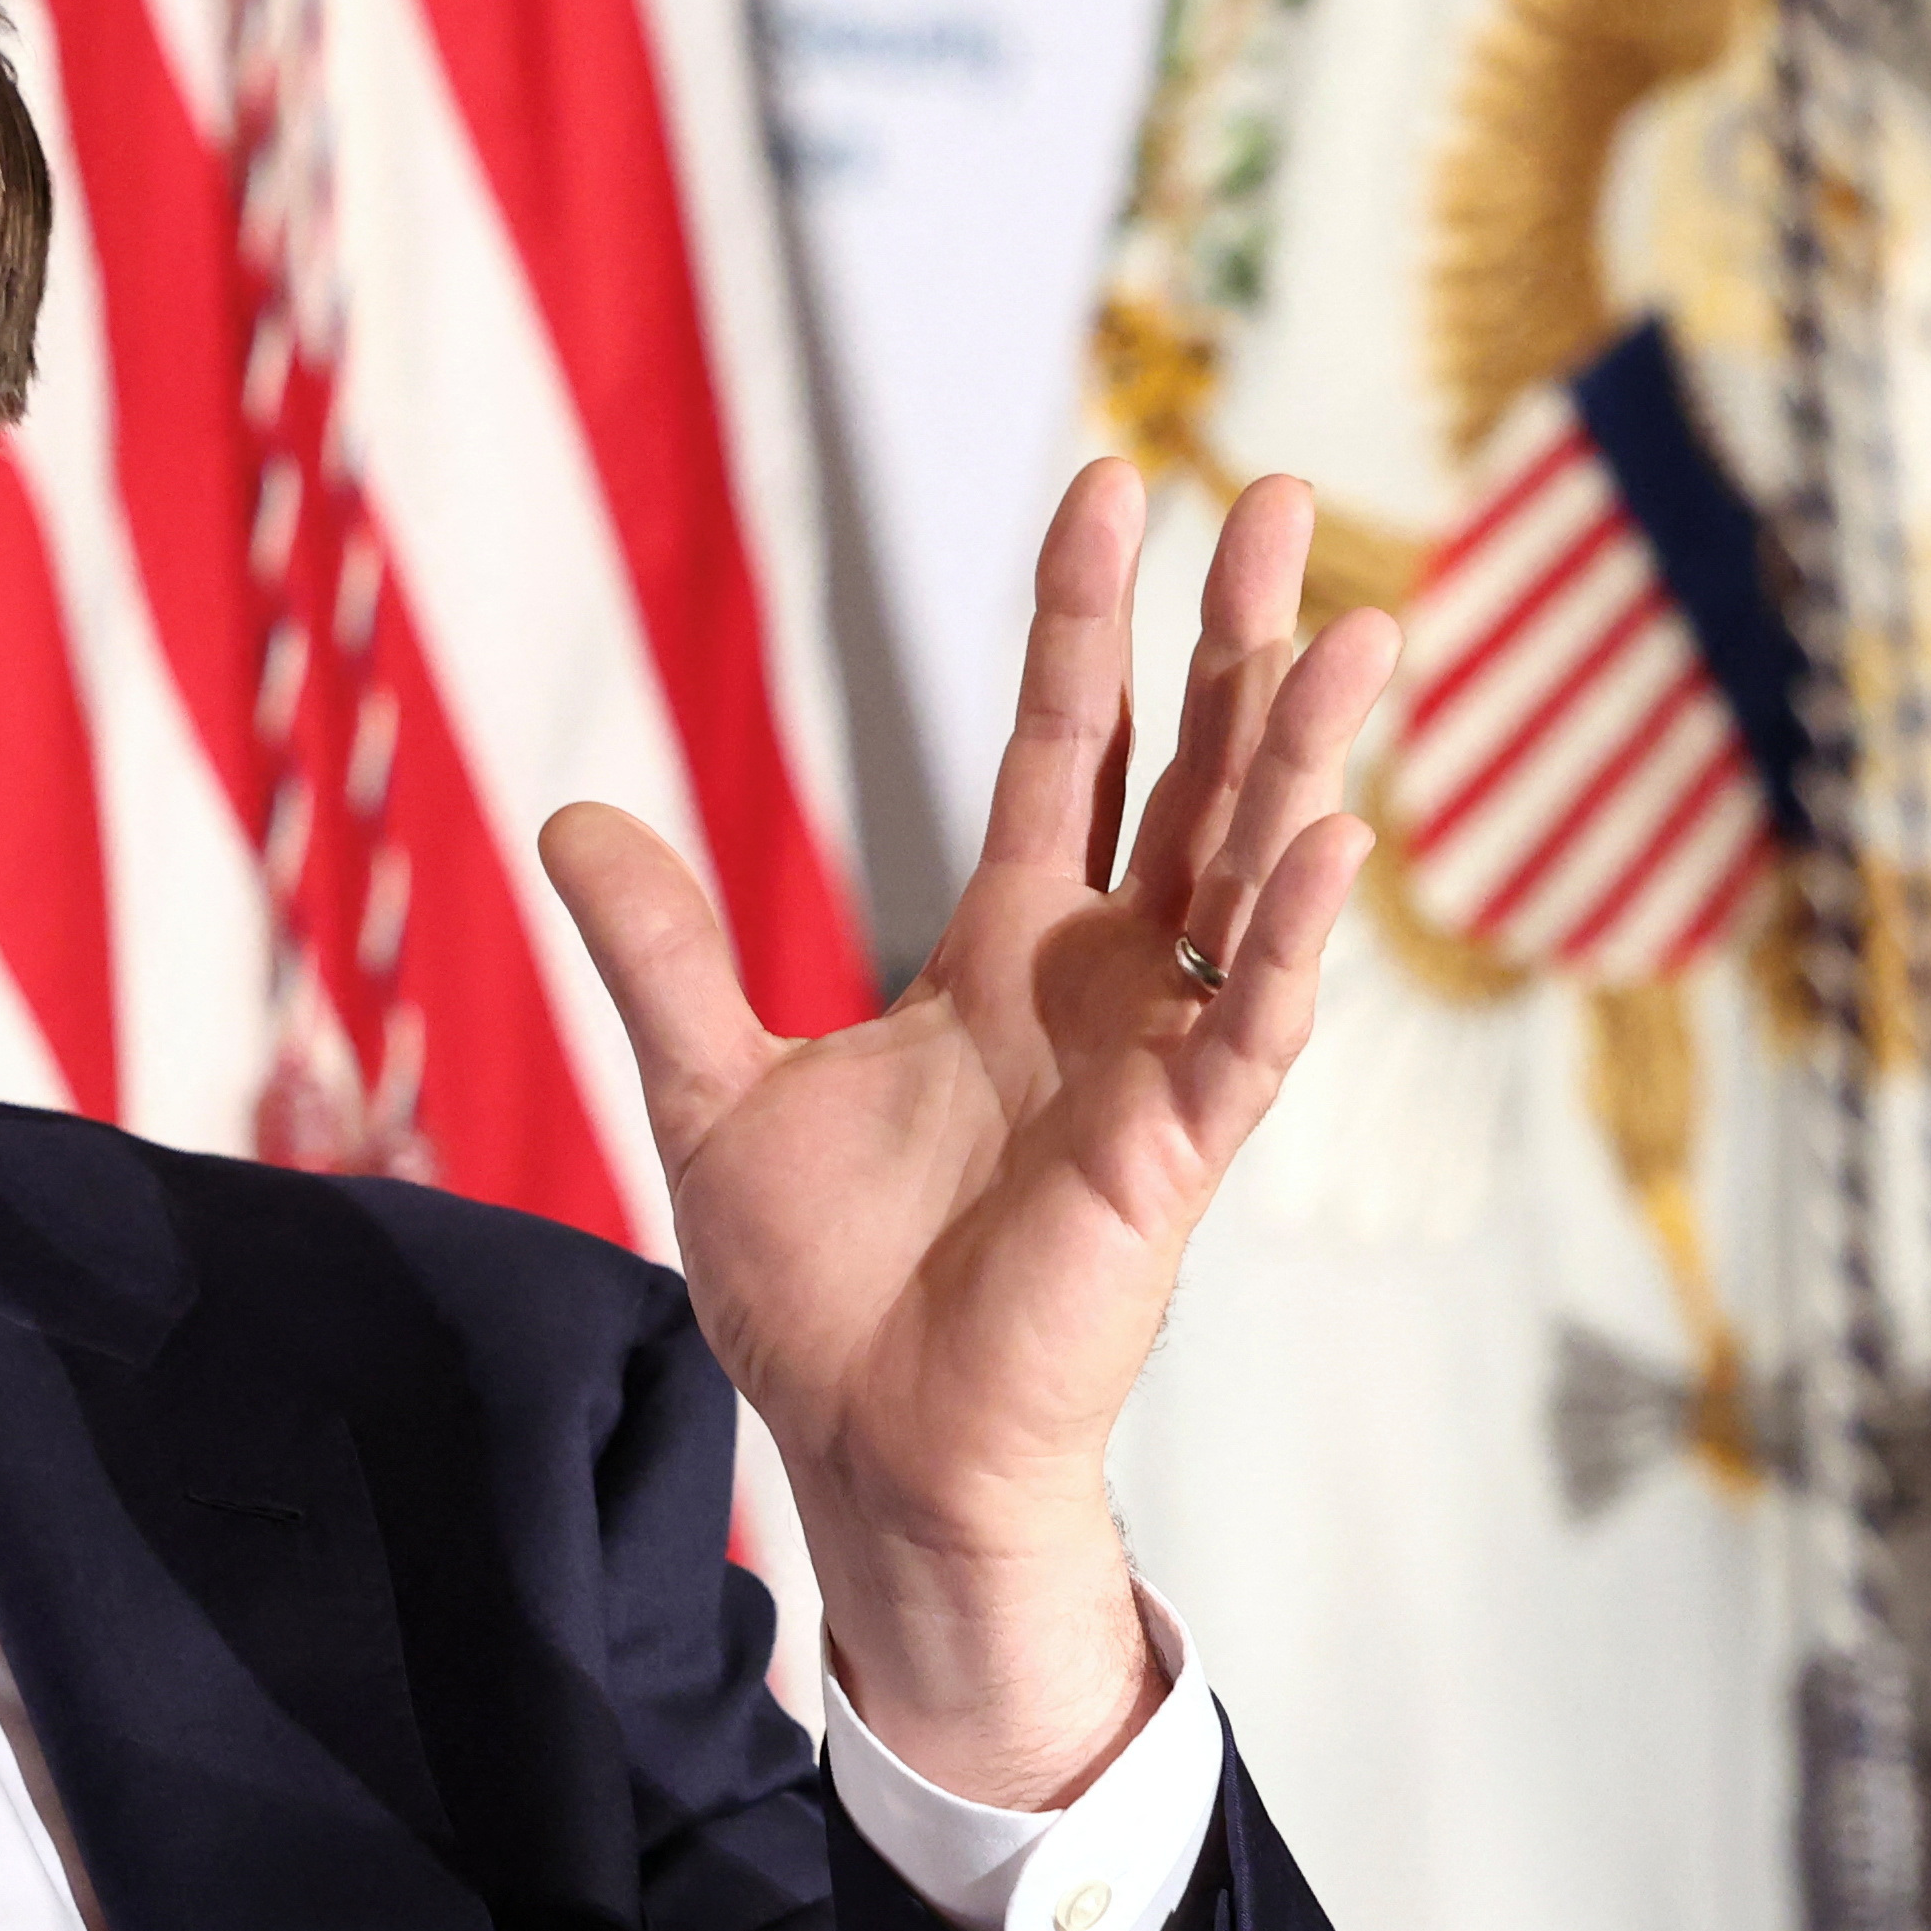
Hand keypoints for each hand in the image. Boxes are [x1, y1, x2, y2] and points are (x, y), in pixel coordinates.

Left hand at [541, 465, 1393, 1806]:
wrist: (861, 1443)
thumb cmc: (818, 1289)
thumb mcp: (712, 1089)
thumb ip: (660, 952)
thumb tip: (568, 815)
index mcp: (1004, 955)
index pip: (1065, 752)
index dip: (1087, 627)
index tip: (1111, 487)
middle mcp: (1099, 986)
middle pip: (1190, 776)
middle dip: (1238, 641)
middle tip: (1291, 495)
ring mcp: (1151, 1061)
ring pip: (1248, 874)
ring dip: (1302, 755)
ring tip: (1361, 622)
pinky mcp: (1173, 1156)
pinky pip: (1252, 1028)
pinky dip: (1291, 941)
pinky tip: (1332, 842)